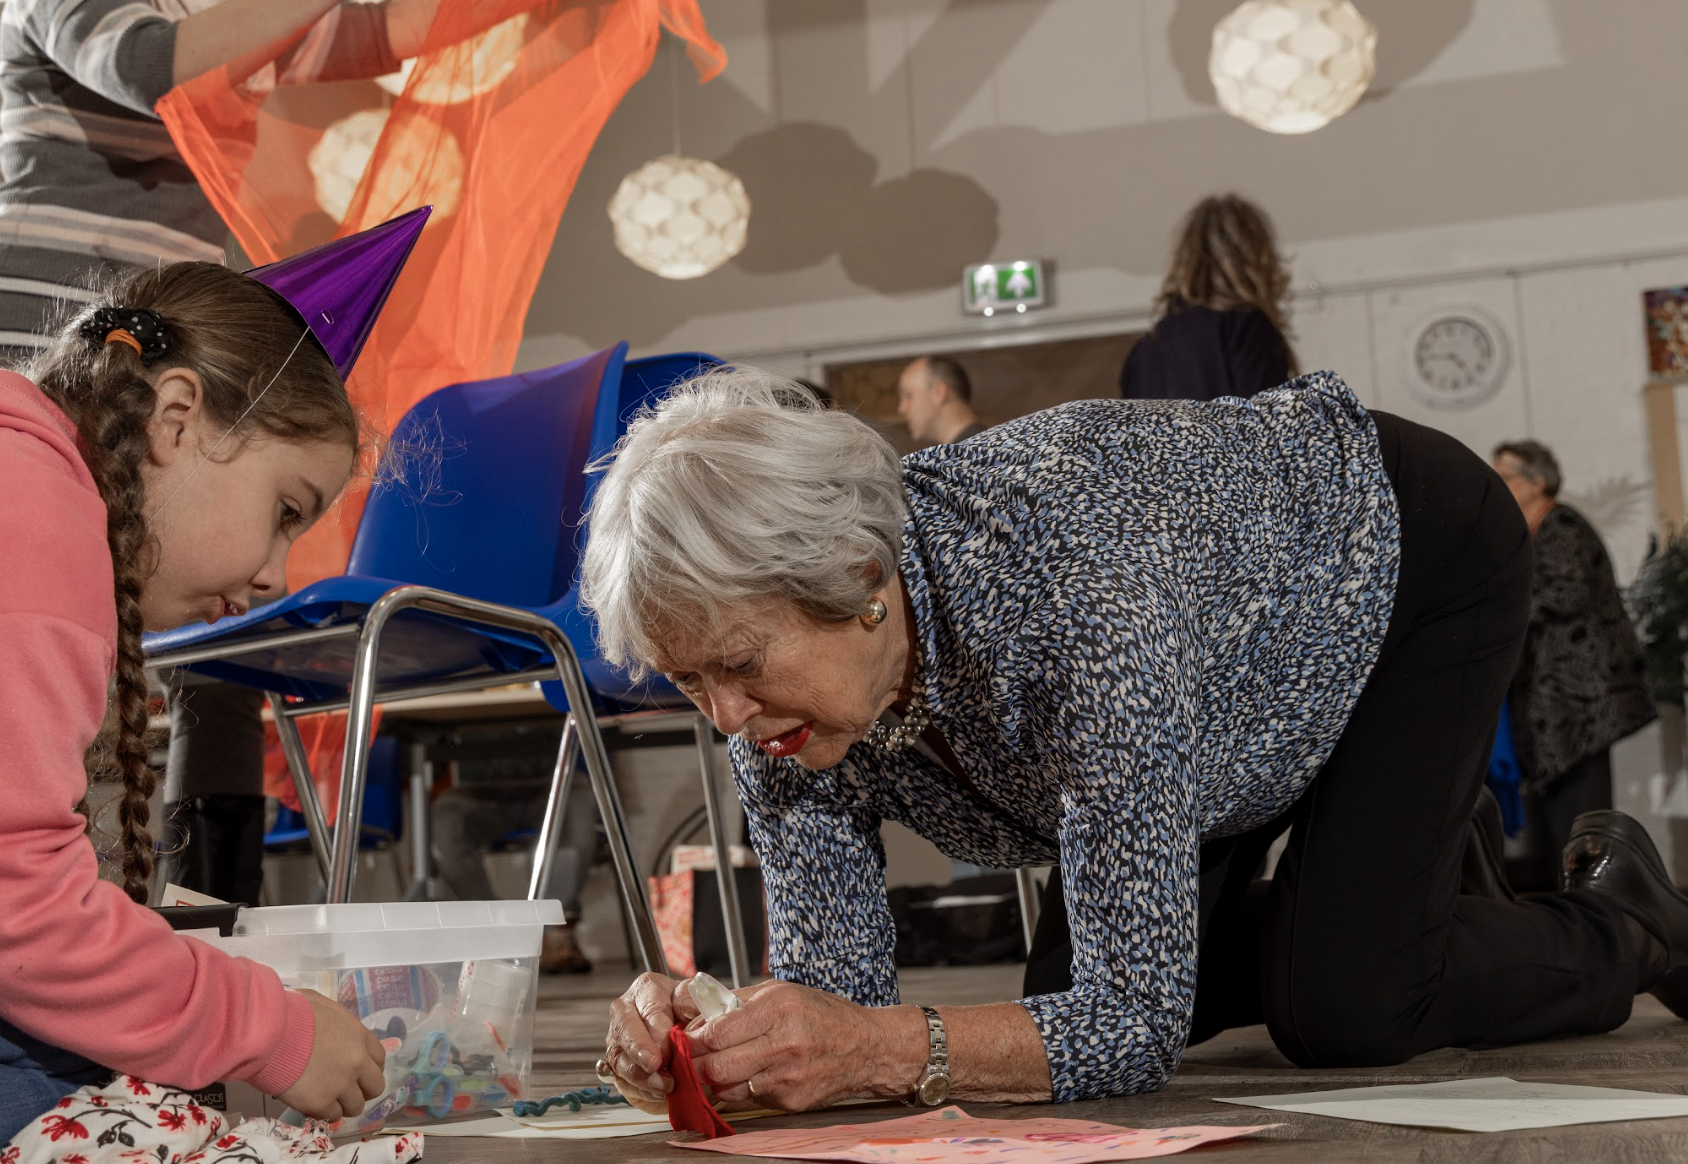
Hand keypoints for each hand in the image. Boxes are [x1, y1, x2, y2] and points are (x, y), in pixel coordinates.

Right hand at [274, 990, 385, 1121]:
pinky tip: (312, 1105)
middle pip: (375, 1087)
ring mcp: (341, 1084)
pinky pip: (331, 1116)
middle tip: (346, 1091)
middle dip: (363, 1090)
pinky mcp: (321, 1102)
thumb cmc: (292, 1012)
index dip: (370, 1069)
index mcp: (359, 1036)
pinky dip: (323, 1113)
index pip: (379, 1059)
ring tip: (328, 1100)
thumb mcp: (322, 1005)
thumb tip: (328, 1025)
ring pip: (356, 1106)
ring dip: (343, 1105)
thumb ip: (334, 1019)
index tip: (360, 1074)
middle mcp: (357, 1061)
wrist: (271, 1032)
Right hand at [602, 972, 700, 1113]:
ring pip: (620, 1057)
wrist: (694, 1041)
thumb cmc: (694, 1018)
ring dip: (642, 1075)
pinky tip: (660, 1092)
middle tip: (655, 1064)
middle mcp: (627, 1011)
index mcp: (649, 989)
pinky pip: (624, 1080)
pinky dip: (643, 1089)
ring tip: (666, 1084)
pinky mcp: (620, 1066)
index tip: (669, 1043)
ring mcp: (619, 1040)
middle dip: (639, 1048)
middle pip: (624, 1028)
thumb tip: (692, 1012)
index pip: (650, 1006)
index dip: (658, 1027)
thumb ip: (695, 1004)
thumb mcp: (700, 1003)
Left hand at [688, 980, 916, 1111]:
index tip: (686, 1039)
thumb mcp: (783, 992)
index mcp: (779, 1009)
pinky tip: (751, 1074)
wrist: (867, 1048)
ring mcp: (788, 1077)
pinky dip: (742, 1089)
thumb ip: (739, 1002)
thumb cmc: (824, 1015)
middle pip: (717, 1066)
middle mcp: (784, 1044)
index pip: (717, 1032)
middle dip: (696, 1064)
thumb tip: (700, 1017)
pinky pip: (749, 1099)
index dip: (694, 1039)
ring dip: (716, 1080)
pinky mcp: (792, 1101)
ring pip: (728, 1088)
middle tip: (691, 1058)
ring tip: (720, 1066)